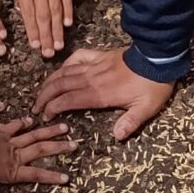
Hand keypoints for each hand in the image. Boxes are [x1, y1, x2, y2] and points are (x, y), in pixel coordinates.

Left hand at [0, 99, 73, 192]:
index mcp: (13, 169)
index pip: (35, 174)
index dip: (51, 177)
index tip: (67, 178)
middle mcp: (16, 154)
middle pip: (40, 150)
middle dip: (59, 148)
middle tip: (75, 144)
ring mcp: (10, 141)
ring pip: (34, 136)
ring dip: (49, 132)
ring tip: (65, 127)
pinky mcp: (2, 130)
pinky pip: (15, 126)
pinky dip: (23, 122)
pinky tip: (31, 118)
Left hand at [3, 0, 75, 58]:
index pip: (27, 12)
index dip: (31, 30)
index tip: (34, 45)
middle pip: (42, 15)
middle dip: (45, 36)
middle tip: (47, 53)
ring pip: (56, 9)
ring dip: (57, 29)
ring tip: (58, 44)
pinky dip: (68, 9)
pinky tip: (68, 22)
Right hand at [33, 46, 176, 141]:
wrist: (157, 58)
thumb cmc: (152, 85)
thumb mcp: (146, 108)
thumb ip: (130, 123)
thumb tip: (117, 137)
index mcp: (100, 94)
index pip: (69, 100)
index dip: (53, 107)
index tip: (44, 115)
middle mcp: (92, 79)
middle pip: (61, 86)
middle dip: (45, 96)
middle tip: (36, 106)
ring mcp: (95, 65)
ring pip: (65, 72)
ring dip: (50, 81)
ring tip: (41, 91)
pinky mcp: (100, 56)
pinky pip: (78, 57)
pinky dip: (67, 63)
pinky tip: (61, 69)